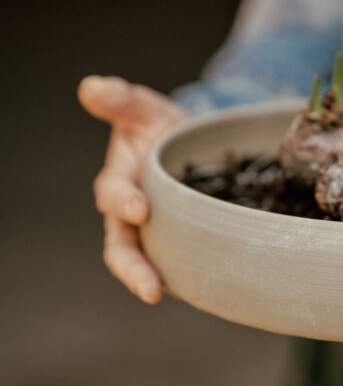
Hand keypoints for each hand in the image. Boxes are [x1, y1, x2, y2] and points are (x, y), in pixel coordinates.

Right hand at [78, 75, 185, 303]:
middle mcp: (133, 214)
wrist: (193, 146)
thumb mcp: (147, 109)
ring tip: (165, 297)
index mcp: (122, 181)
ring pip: (147, 263)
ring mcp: (156, 233)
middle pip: (122, 247)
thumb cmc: (163, 129)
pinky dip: (186, 280)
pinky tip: (207, 290)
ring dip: (152, 281)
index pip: (113, 196)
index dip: (123, 202)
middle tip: (149, 287)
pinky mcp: (180, 244)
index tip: (141, 209)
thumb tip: (92, 87)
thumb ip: (122, 101)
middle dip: (133, 267)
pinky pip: (180, 266)